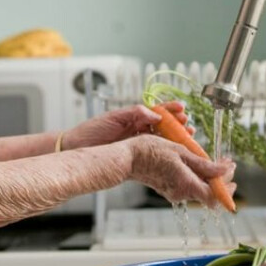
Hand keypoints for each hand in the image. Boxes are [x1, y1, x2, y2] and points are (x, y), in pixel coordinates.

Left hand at [62, 102, 190, 149]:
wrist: (76, 148)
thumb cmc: (91, 131)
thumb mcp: (113, 118)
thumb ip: (135, 113)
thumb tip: (155, 114)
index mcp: (134, 117)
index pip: (157, 111)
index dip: (171, 110)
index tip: (182, 109)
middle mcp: (138, 129)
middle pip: (164, 126)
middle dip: (178, 125)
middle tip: (188, 126)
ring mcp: (137, 143)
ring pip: (162, 140)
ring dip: (175, 138)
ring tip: (187, 137)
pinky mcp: (134, 156)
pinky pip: (153, 153)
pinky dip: (165, 152)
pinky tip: (174, 153)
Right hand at [127, 134, 236, 207]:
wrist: (127, 158)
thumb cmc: (151, 151)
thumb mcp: (181, 152)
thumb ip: (204, 165)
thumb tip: (224, 170)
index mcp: (186, 185)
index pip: (215, 197)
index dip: (227, 187)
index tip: (232, 169)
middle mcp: (181, 193)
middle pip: (209, 194)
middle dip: (221, 180)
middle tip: (226, 165)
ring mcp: (174, 193)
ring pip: (199, 190)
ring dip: (209, 177)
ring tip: (212, 161)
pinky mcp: (168, 189)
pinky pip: (188, 186)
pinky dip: (197, 177)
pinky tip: (196, 164)